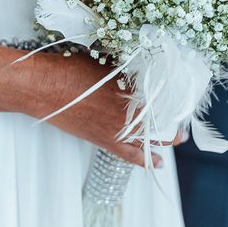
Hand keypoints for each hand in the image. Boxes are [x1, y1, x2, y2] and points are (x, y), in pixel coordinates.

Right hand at [27, 52, 181, 167]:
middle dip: (173, 118)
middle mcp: (130, 111)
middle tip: (182, 116)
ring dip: (165, 138)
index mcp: (133, 89)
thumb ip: (127, 71)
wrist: (45, 88)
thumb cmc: (72, 70)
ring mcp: (118, 128)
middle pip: (161, 118)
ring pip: (150, 137)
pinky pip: (130, 154)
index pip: (164, 96)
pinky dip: (144, 159)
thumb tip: (140, 73)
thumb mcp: (107, 63)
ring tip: (178, 138)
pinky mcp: (105, 140)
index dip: (174, 98)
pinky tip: (157, 162)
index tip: (181, 95)